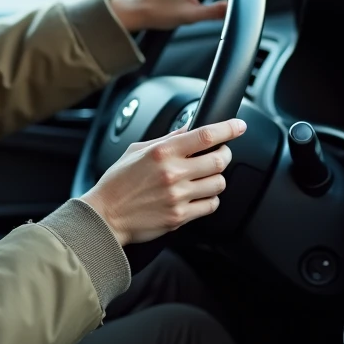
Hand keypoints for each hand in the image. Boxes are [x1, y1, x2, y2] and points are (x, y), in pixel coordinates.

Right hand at [80, 119, 243, 244]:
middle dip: (225, 155)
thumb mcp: (137, 150)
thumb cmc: (117, 183)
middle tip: (220, 154)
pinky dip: (210, 199)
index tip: (238, 126)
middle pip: (219, 160)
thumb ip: (165, 139)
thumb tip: (189, 129)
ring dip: (217, 178)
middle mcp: (172, 173)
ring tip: (205, 177)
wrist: (105, 215)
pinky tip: (199, 195)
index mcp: (162, 153)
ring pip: (219, 183)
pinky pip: (211, 205)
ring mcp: (178, 196)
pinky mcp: (180, 216)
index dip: (228, 129)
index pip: (205, 136)